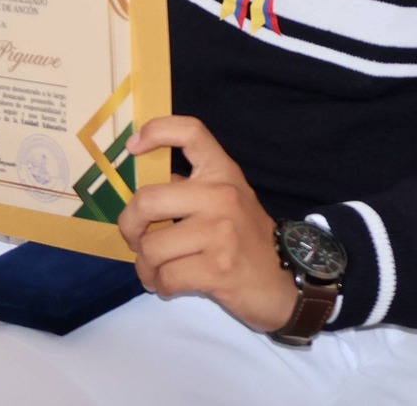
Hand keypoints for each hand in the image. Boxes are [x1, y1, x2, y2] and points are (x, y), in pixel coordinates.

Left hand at [118, 115, 292, 332]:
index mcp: (222, 173)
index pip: (191, 132)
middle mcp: (221, 196)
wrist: (286, 282)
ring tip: (155, 271)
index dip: (156, 131)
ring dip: (145, 266)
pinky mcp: (218, 269)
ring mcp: (220, 233)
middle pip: (147, 200)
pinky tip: (168, 285)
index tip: (133, 148)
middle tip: (136, 240)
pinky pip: (166, 276)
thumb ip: (190, 191)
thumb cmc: (247, 240)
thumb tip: (142, 191)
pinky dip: (159, 285)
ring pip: (152, 247)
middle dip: (129, 226)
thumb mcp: (228, 201)